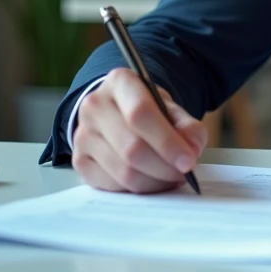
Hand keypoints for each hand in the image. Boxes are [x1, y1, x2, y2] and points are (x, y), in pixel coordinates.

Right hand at [71, 67, 207, 192]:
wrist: (115, 111)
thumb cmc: (145, 108)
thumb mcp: (169, 107)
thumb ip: (186, 126)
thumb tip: (191, 149)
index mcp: (119, 82)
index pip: (140, 113)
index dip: (167, 142)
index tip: (188, 161)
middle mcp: (95, 106)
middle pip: (131, 148)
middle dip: (164, 167)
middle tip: (183, 173)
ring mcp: (82, 135)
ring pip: (122, 172)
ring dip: (154, 182)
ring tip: (171, 178)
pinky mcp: (79, 161)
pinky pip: (111, 185)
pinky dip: (137, 189)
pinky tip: (151, 181)